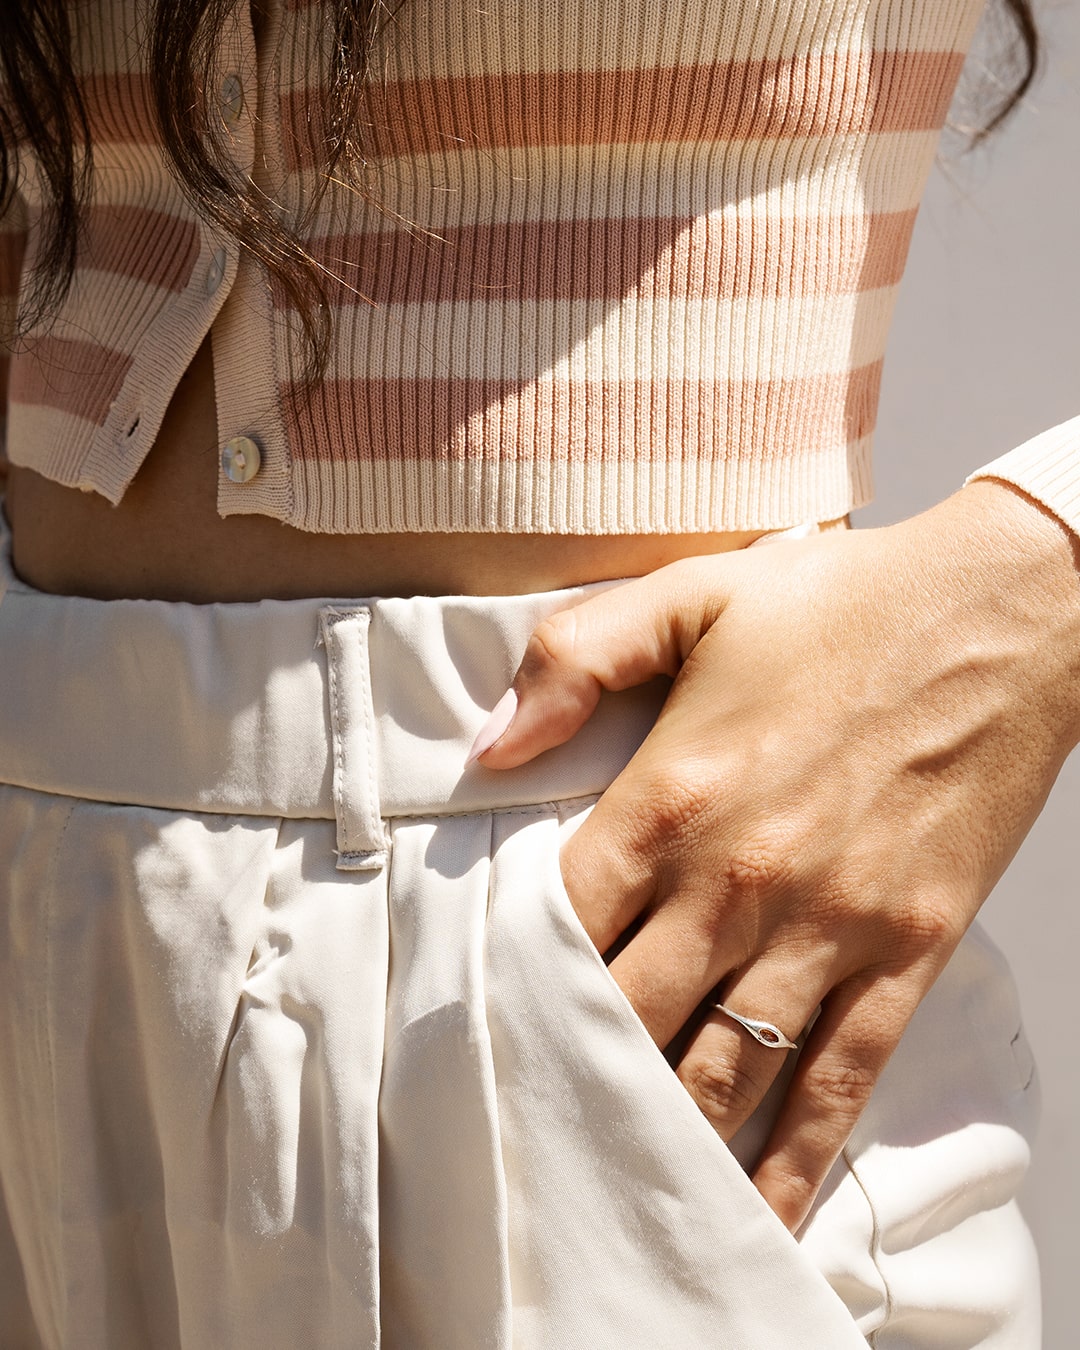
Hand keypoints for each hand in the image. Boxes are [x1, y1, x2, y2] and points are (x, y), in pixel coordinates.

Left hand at [471, 482, 1079, 1230]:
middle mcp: (739, 880)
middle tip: (521, 1126)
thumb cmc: (844, 604)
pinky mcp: (903, 955)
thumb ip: (575, 658)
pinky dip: (792, 1161)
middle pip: (624, 1013)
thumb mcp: (692, 594)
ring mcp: (827, 928)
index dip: (509, 978)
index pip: (562, 920)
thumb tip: (488, 742)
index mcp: (673, 794)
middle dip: (568, 1073)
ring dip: (660, 1135)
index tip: (474, 1025)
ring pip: (720, 1070)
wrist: (1002, 617)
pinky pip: (838, 1084)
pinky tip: (755, 1214)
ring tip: (608, 1188)